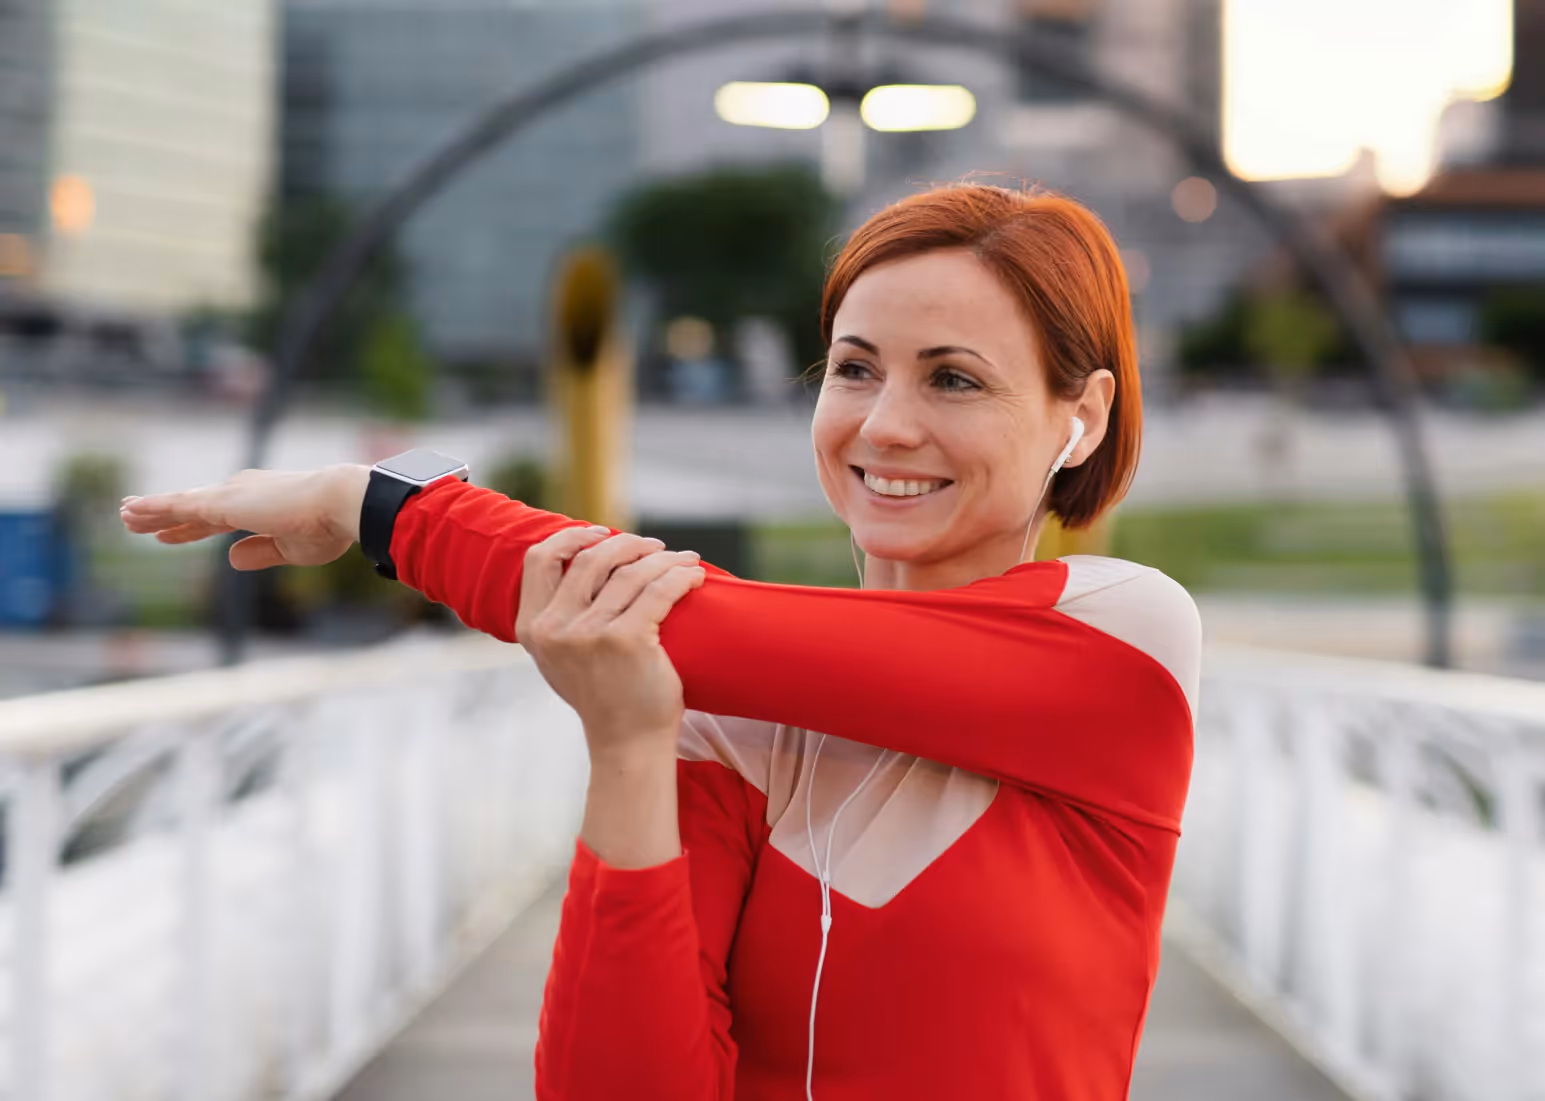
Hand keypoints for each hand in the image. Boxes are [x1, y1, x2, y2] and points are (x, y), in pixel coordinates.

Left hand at [119, 464, 370, 569]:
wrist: (341, 503)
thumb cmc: (329, 526)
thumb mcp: (291, 549)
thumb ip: (260, 553)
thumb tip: (230, 559)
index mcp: (260, 505)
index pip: (216, 519)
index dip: (191, 528)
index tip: (169, 533)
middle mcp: (242, 493)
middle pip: (193, 507)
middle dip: (165, 515)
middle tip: (136, 518)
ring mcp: (230, 496)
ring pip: (181, 505)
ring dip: (151, 511)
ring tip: (124, 514)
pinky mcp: (222, 503)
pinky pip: (179, 505)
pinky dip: (154, 508)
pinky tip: (132, 510)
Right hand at [517, 527, 705, 757]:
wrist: (627, 742)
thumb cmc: (602, 694)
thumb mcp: (561, 655)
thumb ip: (561, 613)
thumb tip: (585, 557)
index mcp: (532, 628)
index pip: (539, 559)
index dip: (571, 537)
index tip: (601, 532)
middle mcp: (555, 628)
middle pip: (591, 558)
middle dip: (628, 544)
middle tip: (656, 547)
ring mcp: (590, 634)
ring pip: (631, 572)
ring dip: (664, 558)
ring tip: (685, 560)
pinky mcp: (628, 640)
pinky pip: (660, 591)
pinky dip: (682, 577)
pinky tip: (695, 578)